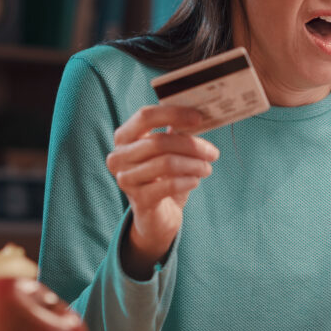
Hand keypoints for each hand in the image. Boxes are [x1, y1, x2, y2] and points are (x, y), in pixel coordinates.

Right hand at [106, 105, 219, 276]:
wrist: (156, 216)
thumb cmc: (163, 177)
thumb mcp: (169, 151)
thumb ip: (177, 132)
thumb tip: (198, 116)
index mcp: (124, 137)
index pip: (145, 116)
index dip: (173, 114)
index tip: (198, 118)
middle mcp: (119, 156)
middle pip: (159, 142)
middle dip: (191, 145)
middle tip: (212, 152)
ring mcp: (126, 179)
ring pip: (166, 163)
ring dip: (194, 164)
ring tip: (206, 168)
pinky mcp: (139, 200)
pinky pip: (170, 185)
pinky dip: (188, 180)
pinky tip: (195, 181)